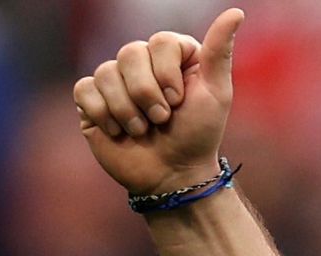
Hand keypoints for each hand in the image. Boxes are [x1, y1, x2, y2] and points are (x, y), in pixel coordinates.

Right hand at [73, 7, 243, 195]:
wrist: (173, 175)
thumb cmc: (198, 135)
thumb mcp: (216, 93)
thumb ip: (219, 51)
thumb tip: (236, 12)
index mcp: (172, 55)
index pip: (160, 41)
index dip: (167, 74)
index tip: (179, 101)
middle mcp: (142, 63)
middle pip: (129, 53)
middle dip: (147, 94)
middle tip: (162, 120)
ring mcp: (115, 81)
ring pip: (106, 73)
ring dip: (128, 111)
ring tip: (143, 130)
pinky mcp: (92, 101)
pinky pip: (84, 89)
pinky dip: (103, 114)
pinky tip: (119, 131)